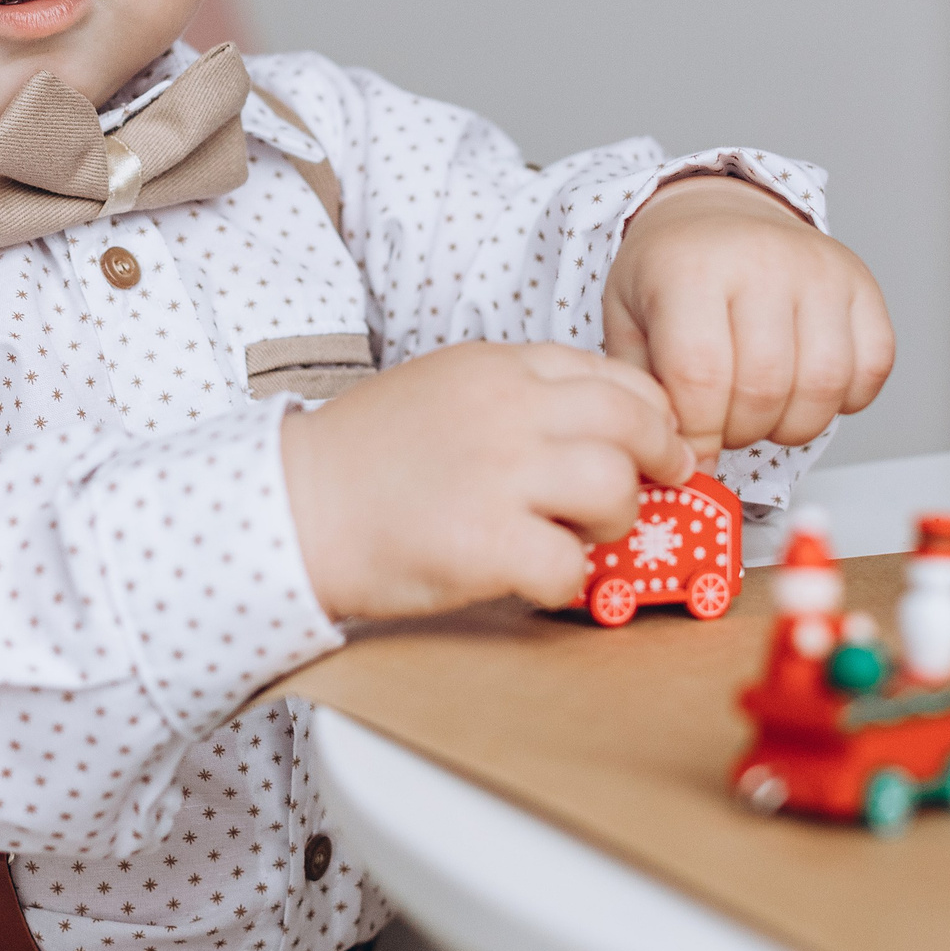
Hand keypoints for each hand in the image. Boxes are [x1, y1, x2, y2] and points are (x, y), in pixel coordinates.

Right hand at [279, 342, 693, 619]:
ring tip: (578, 536)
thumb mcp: (442, 388)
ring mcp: (498, 474)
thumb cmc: (361, 458)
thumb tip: (595, 428)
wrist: (291, 505)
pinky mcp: (486, 543)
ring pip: (615, 488)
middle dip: (658, 461)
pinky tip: (534, 577)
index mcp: (496, 368)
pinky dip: (564, 583)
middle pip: (633, 423)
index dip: (650, 415)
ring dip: (612, 523)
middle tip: (655, 488)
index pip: (613, 376)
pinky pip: (570, 567)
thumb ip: (516, 396)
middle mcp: (506, 410)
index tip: (655, 443)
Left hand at [605, 176, 894, 459]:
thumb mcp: (627, 320)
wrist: (715, 213)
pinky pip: (873, 367)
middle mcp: (762, 260)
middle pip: (764, 388)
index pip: (700, 375)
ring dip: (791, 424)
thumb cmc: (670, 273)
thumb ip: (642, 388)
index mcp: (691, 268)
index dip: (696, 435)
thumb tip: (668, 457)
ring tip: (760, 412)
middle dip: (739, 432)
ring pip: (824, 385)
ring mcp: (820, 269)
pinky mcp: (862, 284)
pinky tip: (804, 388)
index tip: (688, 454)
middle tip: (721, 427)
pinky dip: (844, 399)